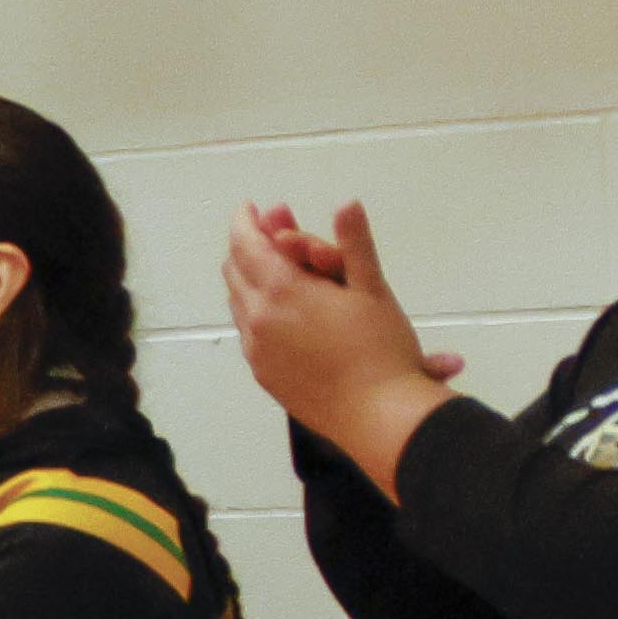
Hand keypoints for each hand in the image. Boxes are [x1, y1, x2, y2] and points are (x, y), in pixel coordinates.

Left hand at [222, 200, 465, 478]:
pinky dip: (256, 308)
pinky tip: (279, 307)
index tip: (251, 207)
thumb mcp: (372, 288)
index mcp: (281, 291)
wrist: (377, 415)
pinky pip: (249, 331)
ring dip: (251, 277)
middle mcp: (257, 319)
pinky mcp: (263, 374)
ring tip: (276, 264)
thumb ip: (353, 243)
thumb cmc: (381, 348)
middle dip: (250, 244)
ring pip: (239, 302)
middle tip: (272, 227)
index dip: (246, 221)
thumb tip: (346, 203)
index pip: (247, 244)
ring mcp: (256, 350)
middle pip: (236, 271)